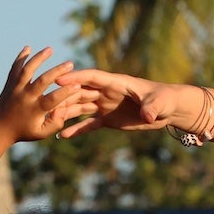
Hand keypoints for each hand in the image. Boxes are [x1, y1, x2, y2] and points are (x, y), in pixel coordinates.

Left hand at [0, 48, 74, 144]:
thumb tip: (63, 110)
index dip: (66, 92)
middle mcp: (25, 97)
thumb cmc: (24, 131)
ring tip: (49, 49)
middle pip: (42, 80)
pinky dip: (21, 57)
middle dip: (57, 71)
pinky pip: (15, 68)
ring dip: (38, 58)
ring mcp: (16, 89)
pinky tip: (28, 48)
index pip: (53, 99)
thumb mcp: (41, 134)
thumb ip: (55, 124)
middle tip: (70, 64)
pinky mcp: (9, 84)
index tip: (78, 85)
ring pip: (27, 70)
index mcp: (35, 110)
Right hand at [46, 67, 187, 139]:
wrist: (168, 110)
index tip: (57, 80)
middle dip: (63, 97)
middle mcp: (107, 92)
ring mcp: (105, 105)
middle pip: (80, 92)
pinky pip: (88, 124)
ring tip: (48, 121)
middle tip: (45, 105)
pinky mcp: (107, 119)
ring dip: (65, 112)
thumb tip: (147, 115)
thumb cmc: (165, 100)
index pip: (91, 78)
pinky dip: (76, 129)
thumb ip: (151, 107)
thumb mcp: (160, 103)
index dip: (75, 78)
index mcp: (116, 83)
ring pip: (80, 107)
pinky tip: (61, 136)